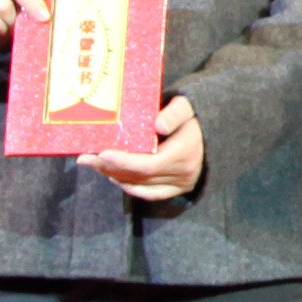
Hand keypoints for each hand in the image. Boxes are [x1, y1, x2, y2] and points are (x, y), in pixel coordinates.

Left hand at [84, 95, 207, 204]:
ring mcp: (182, 183)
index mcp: (185, 152)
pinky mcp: (179, 189)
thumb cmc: (195, 115)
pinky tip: (114, 177)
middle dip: (110, 167)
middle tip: (85, 157)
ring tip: (93, 163)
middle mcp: (184, 172)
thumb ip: (174, 113)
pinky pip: (150, 194)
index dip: (124, 162)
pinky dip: (130, 187)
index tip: (102, 153)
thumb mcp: (187, 106)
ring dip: (115, 175)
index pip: (149, 164)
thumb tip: (159, 125)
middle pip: (140, 176)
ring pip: (141, 184)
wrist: (216, 132)